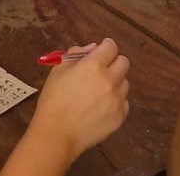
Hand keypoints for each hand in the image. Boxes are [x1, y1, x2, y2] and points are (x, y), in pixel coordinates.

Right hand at [27, 38, 129, 163]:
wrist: (57, 133)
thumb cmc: (54, 99)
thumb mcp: (59, 70)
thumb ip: (76, 54)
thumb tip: (93, 48)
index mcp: (94, 65)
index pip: (111, 47)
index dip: (106, 47)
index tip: (101, 51)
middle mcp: (109, 80)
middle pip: (124, 62)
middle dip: (113, 62)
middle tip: (101, 70)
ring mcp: (117, 99)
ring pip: (125, 83)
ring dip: (115, 82)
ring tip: (99, 91)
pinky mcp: (120, 116)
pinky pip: (124, 102)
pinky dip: (116, 101)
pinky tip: (101, 106)